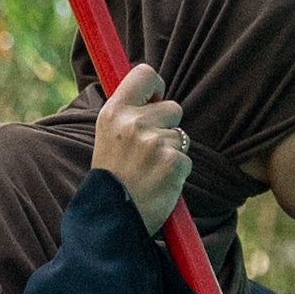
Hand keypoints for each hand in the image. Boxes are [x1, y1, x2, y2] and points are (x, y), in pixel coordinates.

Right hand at [90, 60, 191, 232]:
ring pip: (180, 136)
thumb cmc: (113, 178)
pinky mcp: (173, 163)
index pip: (145, 74)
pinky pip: (186, 159)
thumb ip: (127, 113)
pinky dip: (177, 173)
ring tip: (150, 171)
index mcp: (113, 112)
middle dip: (167, 127)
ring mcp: (154, 143)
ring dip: (171, 153)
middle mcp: (133, 123)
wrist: (112, 219)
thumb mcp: (108, 137)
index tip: (155, 100)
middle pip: (172, 108)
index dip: (156, 86)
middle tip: (148, 152)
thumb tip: (152, 92)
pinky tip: (159, 183)